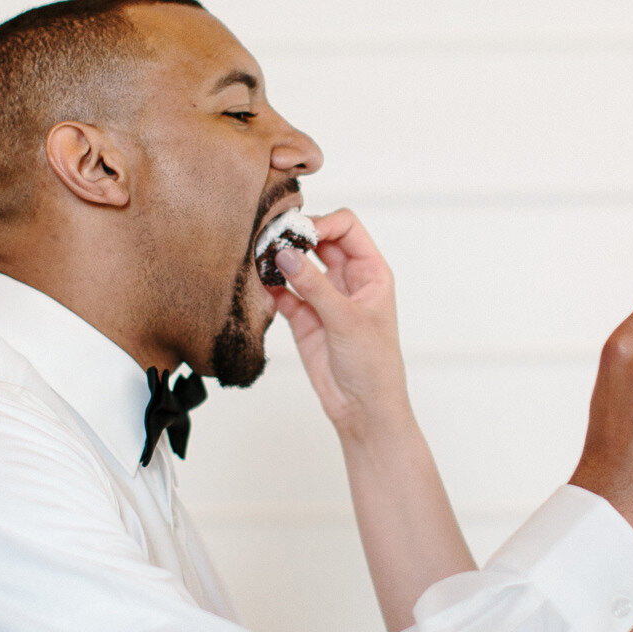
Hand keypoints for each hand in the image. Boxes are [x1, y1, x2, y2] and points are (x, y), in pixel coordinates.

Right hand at [269, 208, 412, 440]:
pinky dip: (270, 286)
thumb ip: (314, 285)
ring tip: (258, 258)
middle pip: (319, 241)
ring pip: (298, 265)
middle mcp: (348, 279)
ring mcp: (325, 297)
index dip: (324, 224)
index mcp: (371, 272)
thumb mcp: (346, 319)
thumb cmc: (374, 364)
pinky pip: (284, 292)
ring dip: (279, 260)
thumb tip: (286, 254)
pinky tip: (260, 285)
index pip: (347, 228)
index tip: (299, 233)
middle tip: (270, 239)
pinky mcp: (304, 317)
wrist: (362, 408)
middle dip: (296, 237)